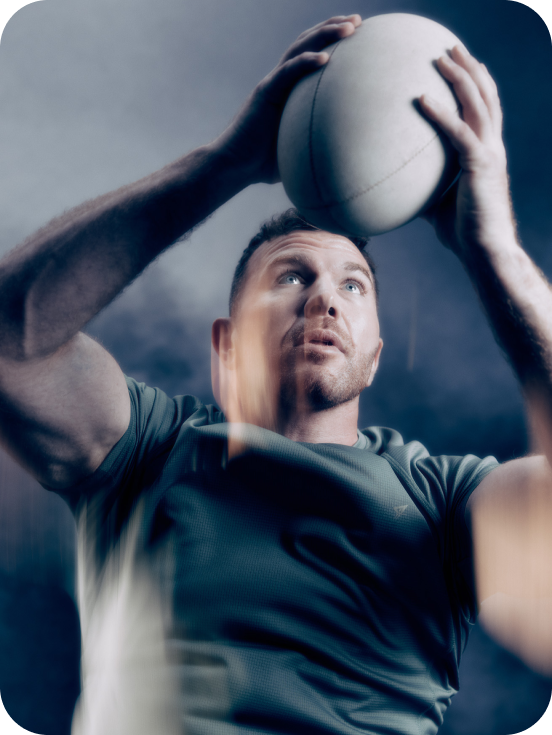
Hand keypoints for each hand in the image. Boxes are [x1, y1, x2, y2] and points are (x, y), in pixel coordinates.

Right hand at [211, 14, 361, 185]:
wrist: (235, 166)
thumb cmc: (264, 163)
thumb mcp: (298, 148)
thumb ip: (315, 143)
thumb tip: (342, 157)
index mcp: (289, 90)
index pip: (312, 54)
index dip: (332, 40)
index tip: (358, 34)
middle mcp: (281, 81)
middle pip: (308, 43)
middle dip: (333, 27)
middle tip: (359, 20)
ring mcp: (272, 84)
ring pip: (299, 49)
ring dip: (325, 35)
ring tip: (349, 27)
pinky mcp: (265, 94)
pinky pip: (288, 73)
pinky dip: (306, 62)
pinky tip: (325, 58)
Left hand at [419, 45, 517, 257]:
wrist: (484, 250)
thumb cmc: (462, 232)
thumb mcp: (437, 206)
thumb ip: (423, 189)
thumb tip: (395, 187)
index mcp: (486, 152)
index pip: (484, 109)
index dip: (474, 84)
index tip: (458, 65)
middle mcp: (492, 146)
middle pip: (485, 95)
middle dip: (468, 68)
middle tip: (449, 48)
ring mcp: (490, 153)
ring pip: (478, 103)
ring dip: (459, 77)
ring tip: (441, 57)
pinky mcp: (480, 165)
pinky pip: (458, 132)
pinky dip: (441, 113)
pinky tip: (422, 99)